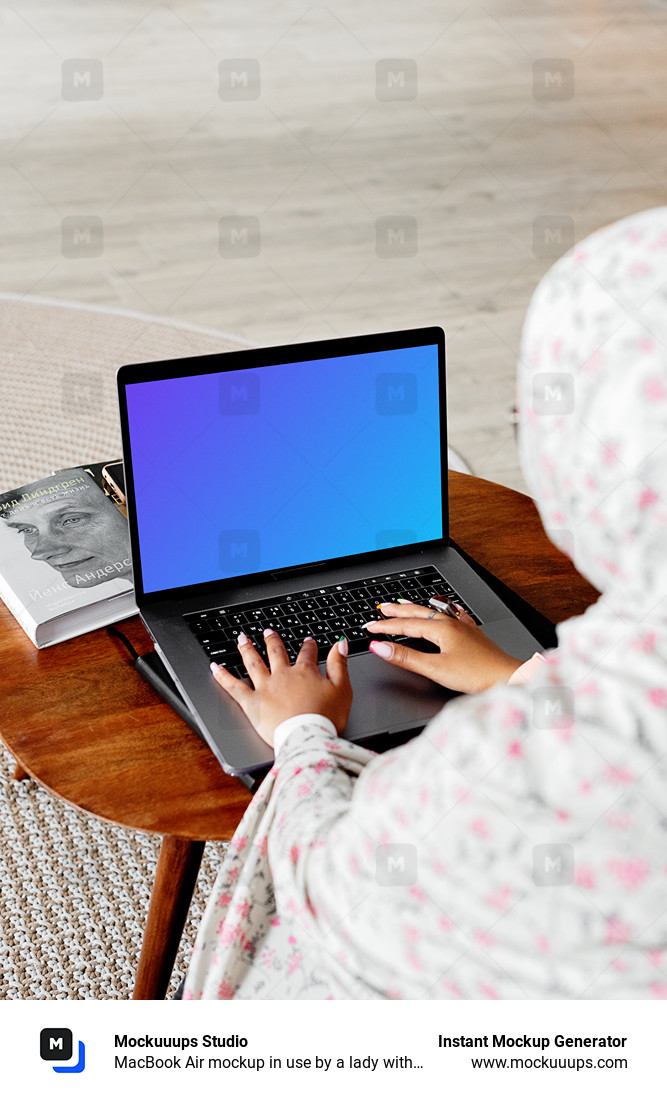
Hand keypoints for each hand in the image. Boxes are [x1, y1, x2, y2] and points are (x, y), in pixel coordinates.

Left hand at [210, 629, 352, 747]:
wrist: (307, 737)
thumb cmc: (326, 717)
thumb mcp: (342, 689)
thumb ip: (339, 665)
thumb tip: (340, 644)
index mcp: (304, 672)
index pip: (307, 653)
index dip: (308, 645)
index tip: (308, 641)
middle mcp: (282, 675)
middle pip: (276, 653)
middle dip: (272, 641)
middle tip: (268, 632)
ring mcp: (265, 688)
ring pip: (253, 663)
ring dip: (247, 649)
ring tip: (241, 638)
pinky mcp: (252, 703)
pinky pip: (234, 686)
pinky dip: (223, 676)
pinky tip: (215, 667)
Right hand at [365, 601, 521, 693]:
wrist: (507, 676)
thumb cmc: (477, 674)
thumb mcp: (435, 668)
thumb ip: (406, 658)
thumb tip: (380, 647)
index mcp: (441, 629)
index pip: (405, 625)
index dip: (385, 626)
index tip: (369, 627)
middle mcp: (452, 623)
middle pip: (418, 613)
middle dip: (397, 611)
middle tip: (381, 608)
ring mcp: (463, 627)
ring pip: (434, 612)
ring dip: (416, 609)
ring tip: (405, 604)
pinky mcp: (473, 635)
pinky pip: (452, 616)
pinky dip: (441, 612)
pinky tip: (445, 611)